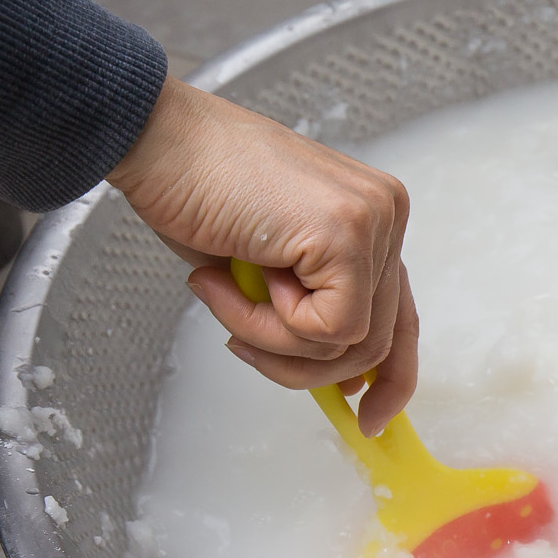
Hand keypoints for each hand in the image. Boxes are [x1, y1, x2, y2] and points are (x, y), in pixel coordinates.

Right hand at [107, 76, 417, 433]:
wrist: (156, 141)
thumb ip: (314, 309)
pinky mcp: (345, 233)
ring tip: (224, 297)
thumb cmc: (197, 193)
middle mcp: (386, 215)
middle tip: (245, 347)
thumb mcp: (271, 267)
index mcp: (374, 218)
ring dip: (274, 342)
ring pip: (349, 343)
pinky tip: (228, 278)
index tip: (367, 416)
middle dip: (306, 368)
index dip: (389, 377)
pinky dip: (267, 325)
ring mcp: (372, 220)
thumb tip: (344, 381)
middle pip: (379, 342)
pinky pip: (325, 329)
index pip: (401, 317)